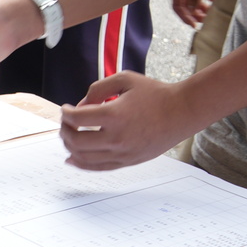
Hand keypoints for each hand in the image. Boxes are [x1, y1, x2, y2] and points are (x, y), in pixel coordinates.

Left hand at [60, 72, 204, 169]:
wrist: (182, 112)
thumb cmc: (156, 93)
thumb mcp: (125, 79)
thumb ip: (98, 88)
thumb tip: (80, 107)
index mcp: (115, 115)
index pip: (77, 119)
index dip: (65, 113)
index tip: (65, 109)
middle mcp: (117, 137)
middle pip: (76, 140)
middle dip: (64, 130)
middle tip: (65, 122)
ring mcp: (123, 153)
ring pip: (83, 157)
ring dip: (70, 147)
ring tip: (68, 137)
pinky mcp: (128, 161)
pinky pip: (98, 167)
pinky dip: (81, 164)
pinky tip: (72, 159)